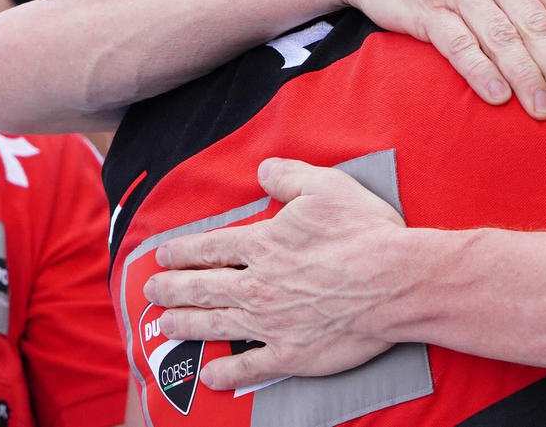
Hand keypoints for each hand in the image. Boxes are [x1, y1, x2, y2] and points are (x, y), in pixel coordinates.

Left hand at [143, 159, 406, 390]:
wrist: (395, 281)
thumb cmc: (364, 231)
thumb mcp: (326, 186)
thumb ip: (289, 176)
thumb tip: (262, 170)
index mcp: (263, 244)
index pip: (210, 247)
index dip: (182, 251)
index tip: (163, 255)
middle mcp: (257, 284)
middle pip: (202, 287)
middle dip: (171, 288)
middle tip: (151, 291)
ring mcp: (270, 323)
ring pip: (215, 325)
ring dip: (185, 325)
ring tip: (165, 326)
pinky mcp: (290, 354)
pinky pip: (248, 367)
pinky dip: (225, 373)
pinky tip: (208, 375)